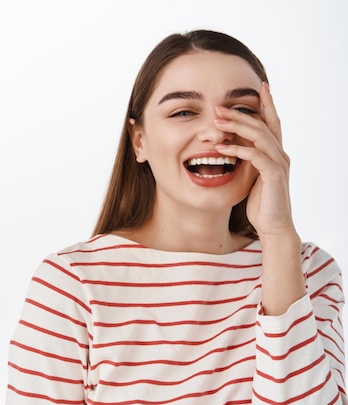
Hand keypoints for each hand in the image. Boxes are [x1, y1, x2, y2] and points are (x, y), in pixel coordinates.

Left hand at [213, 82, 294, 238]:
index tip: (259, 86)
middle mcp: (280, 153)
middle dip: (239, 113)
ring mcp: (278, 163)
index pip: (271, 121)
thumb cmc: (260, 202)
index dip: (266, 103)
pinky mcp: (273, 175)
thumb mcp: (251, 176)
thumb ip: (246, 159)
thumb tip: (229, 145)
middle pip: (261, 124)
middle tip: (218, 107)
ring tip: (216, 121)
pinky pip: (256, 157)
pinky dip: (238, 150)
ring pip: (259, 136)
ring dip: (236, 127)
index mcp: (275, 152)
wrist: (273, 226)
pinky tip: (221, 148)